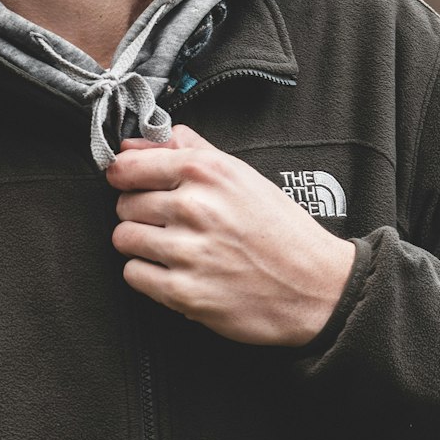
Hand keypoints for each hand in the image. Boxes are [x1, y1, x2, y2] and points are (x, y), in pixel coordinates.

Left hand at [107, 125, 355, 345]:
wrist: (316, 286)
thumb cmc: (280, 229)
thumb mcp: (240, 174)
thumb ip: (187, 150)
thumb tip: (134, 145)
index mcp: (205, 172)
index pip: (129, 167)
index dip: (124, 176)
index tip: (128, 183)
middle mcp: (193, 208)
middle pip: (124, 204)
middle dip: (138, 212)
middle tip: (165, 221)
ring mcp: (187, 252)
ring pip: (123, 238)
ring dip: (140, 243)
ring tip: (170, 246)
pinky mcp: (185, 293)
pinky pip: (133, 275)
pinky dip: (146, 274)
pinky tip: (172, 270)